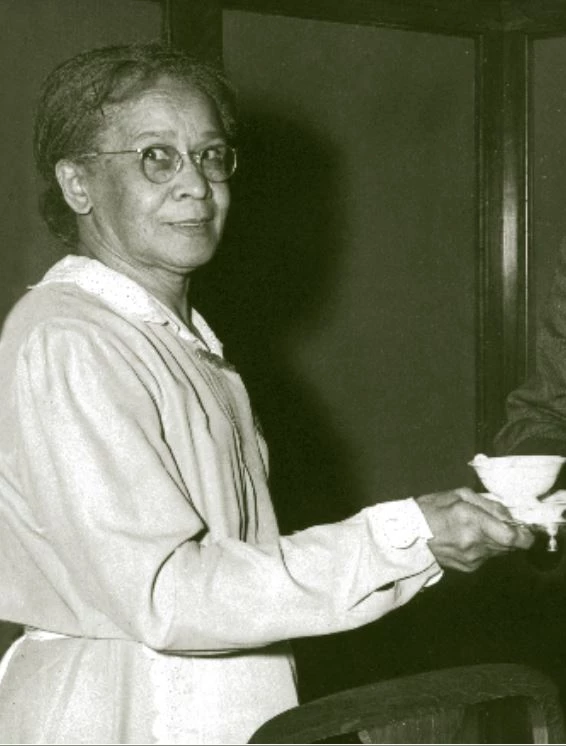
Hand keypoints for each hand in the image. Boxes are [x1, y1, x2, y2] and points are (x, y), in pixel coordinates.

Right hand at [416, 487, 533, 571]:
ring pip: (500, 551)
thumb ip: (488, 503)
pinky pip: (487, 557)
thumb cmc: (430, 509)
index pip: (511, 537)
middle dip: (511, 535)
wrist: (406, 536)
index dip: (525, 535)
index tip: (524, 529)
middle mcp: (474, 542)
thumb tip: (509, 514)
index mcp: (471, 519)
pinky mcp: (468, 568)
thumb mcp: (458, 494)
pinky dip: (484, 548)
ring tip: (478, 529)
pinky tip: (467, 540)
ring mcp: (471, 558)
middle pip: (510, 545)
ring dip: (497, 541)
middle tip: (500, 524)